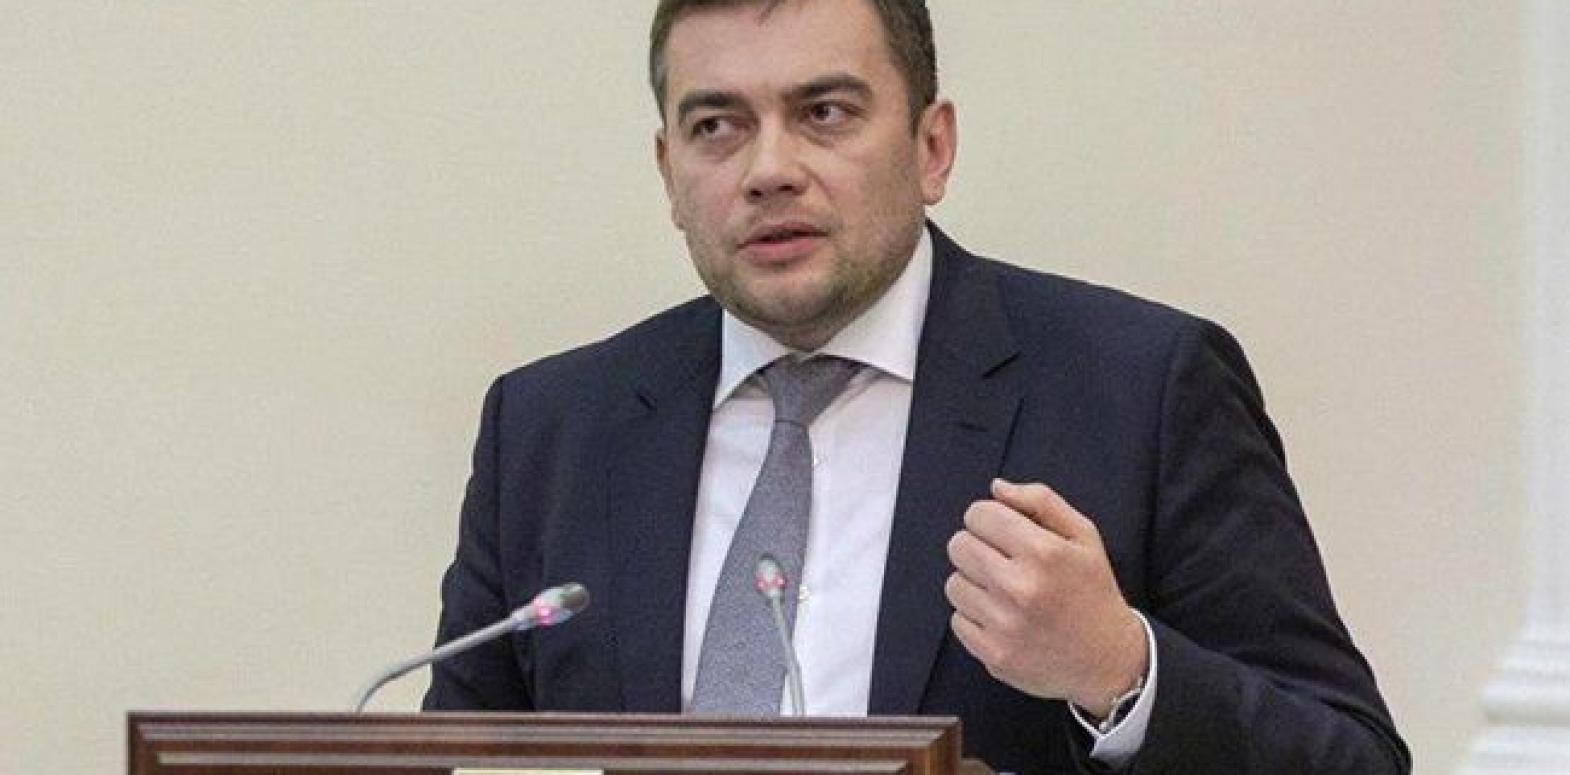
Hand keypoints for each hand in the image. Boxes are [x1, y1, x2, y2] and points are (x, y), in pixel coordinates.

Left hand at [945, 478, 1147, 716]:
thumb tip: (996, 488)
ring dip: (974, 583)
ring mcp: (1005, 625)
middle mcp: (1021, 588)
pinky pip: (957, 621)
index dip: (989, 518)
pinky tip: (1003, 618)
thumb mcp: (1083, 536)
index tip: (1002, 531)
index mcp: (1043, 552)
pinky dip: (975, 617)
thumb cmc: (1092, 590)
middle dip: (976, 546)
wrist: (1107, 658)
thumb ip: (1041, 501)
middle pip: (958, 546)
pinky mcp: (994, 655)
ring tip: (1004, 592)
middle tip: (1001, 560)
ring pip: (953, 584)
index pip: (978, 515)